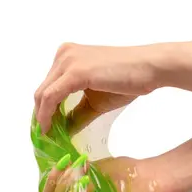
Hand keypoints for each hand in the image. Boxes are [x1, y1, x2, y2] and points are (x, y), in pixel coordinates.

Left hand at [34, 42, 163, 132]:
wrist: (150, 68)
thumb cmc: (127, 81)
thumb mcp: (94, 101)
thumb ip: (75, 114)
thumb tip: (61, 132)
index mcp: (67, 56)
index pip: (47, 87)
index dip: (42, 111)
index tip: (45, 130)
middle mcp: (63, 54)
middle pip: (41, 91)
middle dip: (40, 116)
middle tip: (45, 136)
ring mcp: (67, 61)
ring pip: (42, 95)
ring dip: (42, 118)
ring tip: (49, 136)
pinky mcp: (75, 72)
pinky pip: (51, 97)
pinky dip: (46, 115)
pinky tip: (50, 128)